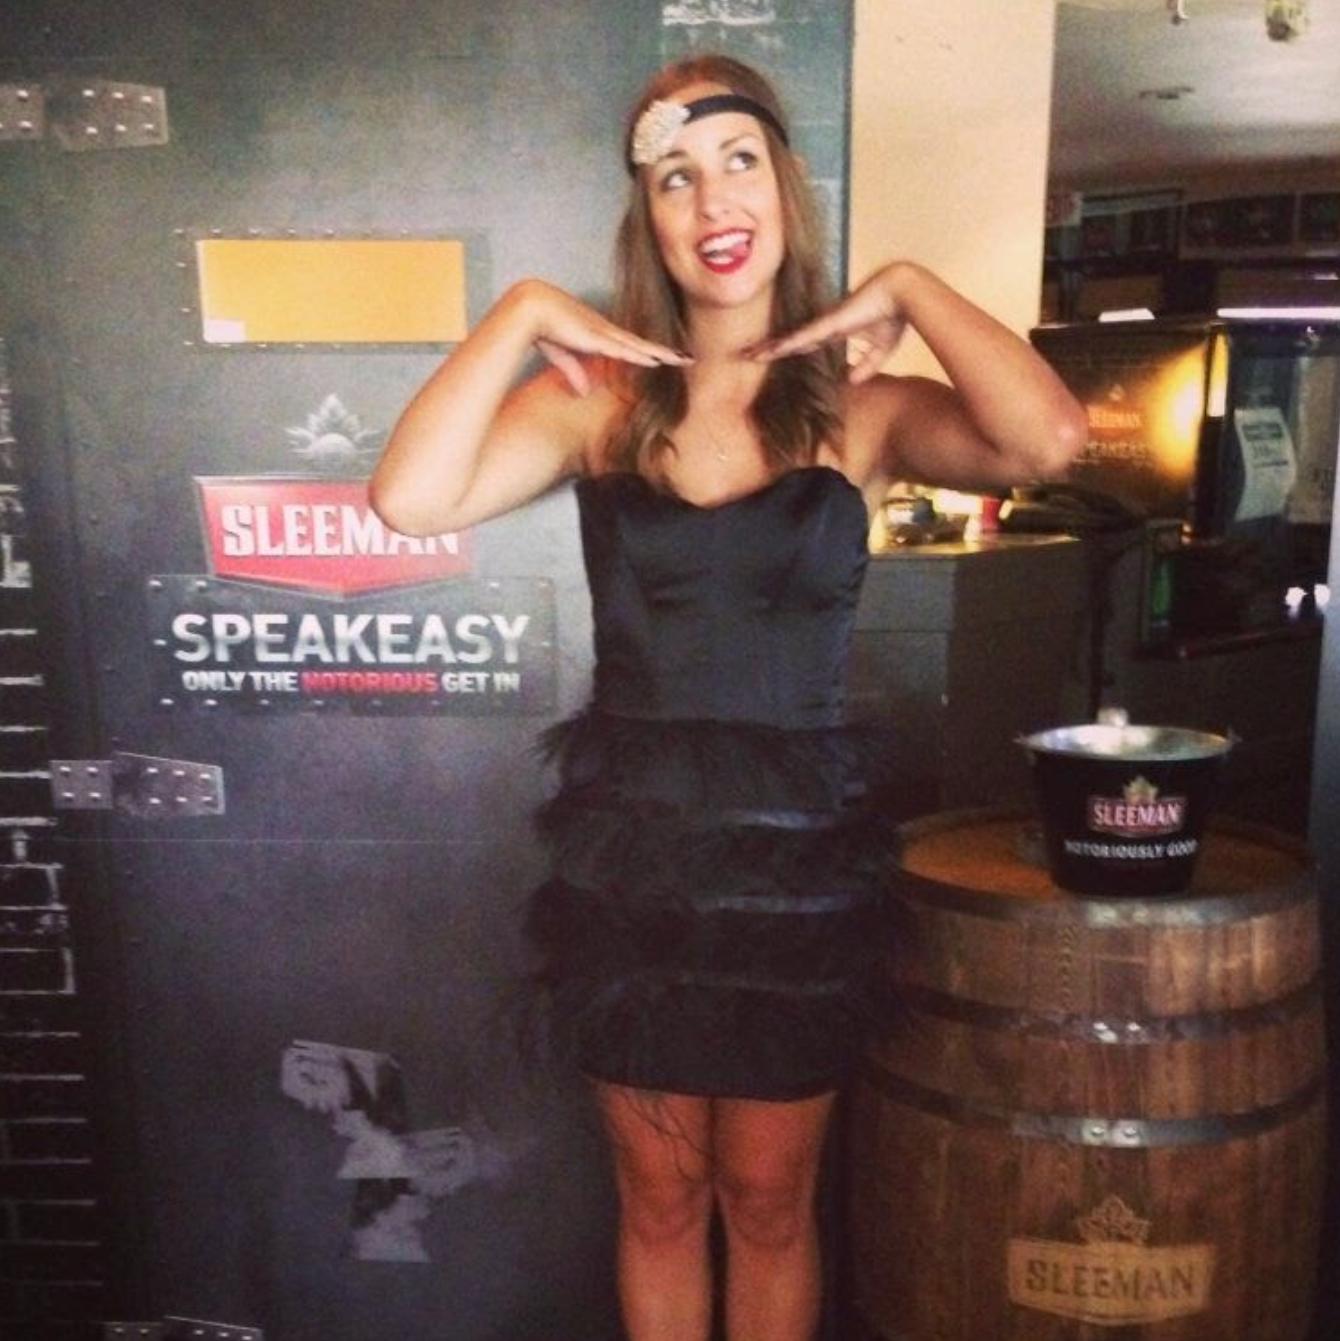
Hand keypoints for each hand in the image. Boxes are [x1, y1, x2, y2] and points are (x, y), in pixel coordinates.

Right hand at [513, 279, 691, 396]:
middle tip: (688, 358)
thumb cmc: (542, 326)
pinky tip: (657, 360)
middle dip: (666, 352)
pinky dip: (641, 355)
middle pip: (643, 344)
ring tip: (683, 360)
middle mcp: (607, 331)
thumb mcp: (562, 355)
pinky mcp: (596, 337)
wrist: (529, 307)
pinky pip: (624, 349)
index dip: (650, 351)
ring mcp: (603, 333)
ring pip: (640, 346)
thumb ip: (574, 372)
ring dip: (661, 354)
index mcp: (599, 333)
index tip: (668, 357)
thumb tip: (585, 391)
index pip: (632, 344)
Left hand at [745, 266, 908, 382]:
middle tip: (748, 354)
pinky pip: (802, 336)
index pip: (805, 343)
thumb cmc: (894, 314)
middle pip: (791, 340)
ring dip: (770, 347)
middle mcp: (825, 326)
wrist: (902, 293)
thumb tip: (853, 381)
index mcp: (836, 330)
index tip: (773, 354)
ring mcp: (824, 324)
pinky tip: (768, 350)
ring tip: (747, 354)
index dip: (788, 349)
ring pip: (791, 338)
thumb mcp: (881, 348)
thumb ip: (868, 364)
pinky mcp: (829, 323)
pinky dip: (785, 344)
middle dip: (770, 348)